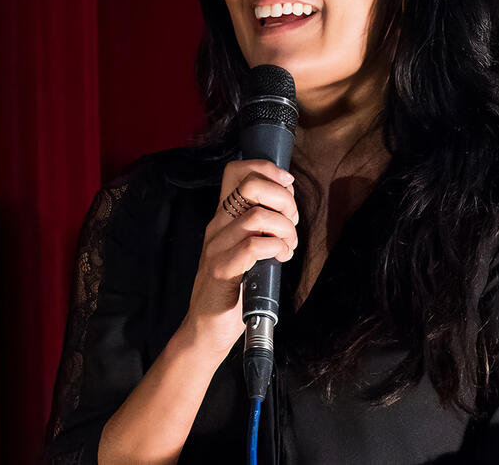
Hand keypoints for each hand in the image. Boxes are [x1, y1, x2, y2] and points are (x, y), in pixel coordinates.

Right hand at [179, 159, 298, 358]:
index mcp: (224, 218)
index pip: (238, 171)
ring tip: (288, 247)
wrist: (207, 329)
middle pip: (251, 185)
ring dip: (285, 229)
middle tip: (292, 223)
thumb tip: (288, 203)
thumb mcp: (246, 249)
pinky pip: (253, 246)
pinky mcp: (221, 270)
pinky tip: (280, 258)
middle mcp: (217, 227)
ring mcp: (216, 247)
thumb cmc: (233, 289)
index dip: (267, 169)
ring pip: (258, 216)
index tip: (288, 184)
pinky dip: (276, 248)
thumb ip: (261, 226)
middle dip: (284, 199)